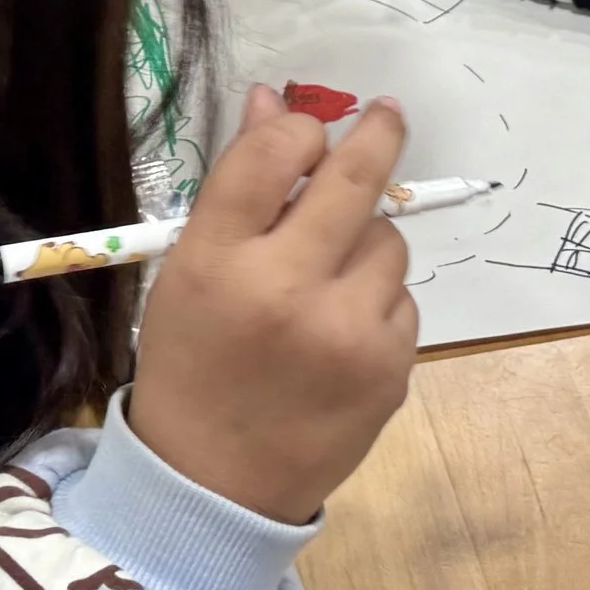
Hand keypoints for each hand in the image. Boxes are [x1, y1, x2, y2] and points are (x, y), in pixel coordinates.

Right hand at [129, 89, 416, 522]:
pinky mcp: (389, 369)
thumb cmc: (193, 364)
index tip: (307, 129)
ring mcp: (347, 333)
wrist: (213, 485)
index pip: (272, 155)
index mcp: (217, 262)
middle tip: (386, 113)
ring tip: (325, 278)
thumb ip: (237, 190)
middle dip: (377, 136)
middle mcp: (286, 290)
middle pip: (353, 181)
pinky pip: (400, 300)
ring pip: (388, 242)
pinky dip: (376, 300)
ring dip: (364, 241)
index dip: (296, 129)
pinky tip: (338, 331)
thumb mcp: (188, 272)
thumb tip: (275, 104)